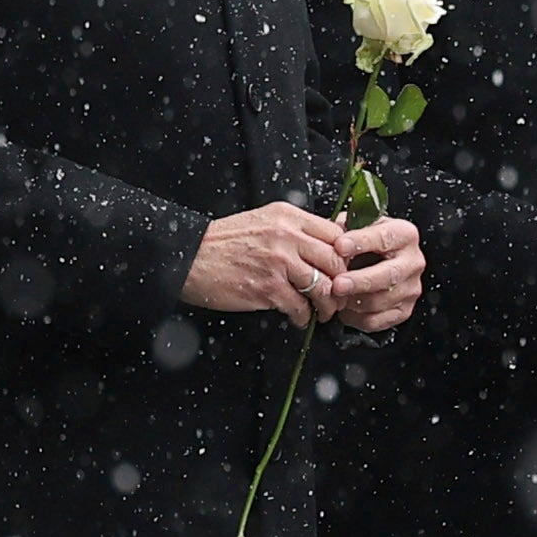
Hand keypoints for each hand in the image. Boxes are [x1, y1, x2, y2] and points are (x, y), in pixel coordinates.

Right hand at [184, 203, 353, 324]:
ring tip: (322, 313)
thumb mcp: (263, 222)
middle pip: (336, 262)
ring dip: (327, 306)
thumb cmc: (224, 242)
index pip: (336, 234)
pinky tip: (298, 318)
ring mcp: (278, 262)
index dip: (345, 256)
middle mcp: (286, 236)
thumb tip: (328, 242)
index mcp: (287, 217)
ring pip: (323, 287)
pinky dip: (304, 318)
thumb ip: (294, 229)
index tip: (343, 271)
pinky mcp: (268, 288)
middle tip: (340, 297)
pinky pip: (300, 307)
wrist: (190, 257)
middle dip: (343, 285)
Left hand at [329, 215, 423, 333]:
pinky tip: (345, 308)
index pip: (384, 238)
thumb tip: (332, 243)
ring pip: (381, 300)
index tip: (340, 246)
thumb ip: (345, 231)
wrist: (375, 259)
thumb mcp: (356, 226)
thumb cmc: (363, 242)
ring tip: (335, 296)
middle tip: (337, 284)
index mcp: (404, 234)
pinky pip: (377, 320)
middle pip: (389, 275)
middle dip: (360, 281)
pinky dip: (356, 317)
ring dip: (354, 301)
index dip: (361, 242)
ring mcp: (411, 288)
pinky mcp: (404, 310)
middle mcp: (413, 261)